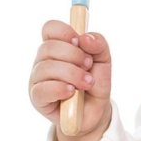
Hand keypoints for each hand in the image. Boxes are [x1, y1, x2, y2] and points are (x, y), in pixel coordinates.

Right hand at [29, 21, 112, 140]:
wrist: (94, 112)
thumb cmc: (94, 82)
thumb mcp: (103, 61)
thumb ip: (98, 44)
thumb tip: (84, 37)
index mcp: (57, 47)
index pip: (49, 29)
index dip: (64, 31)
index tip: (79, 41)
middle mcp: (44, 61)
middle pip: (48, 47)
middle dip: (73, 55)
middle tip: (88, 65)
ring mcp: (38, 79)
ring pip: (46, 68)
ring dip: (72, 74)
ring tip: (87, 83)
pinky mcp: (37, 98)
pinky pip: (42, 89)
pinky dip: (59, 88)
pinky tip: (71, 92)